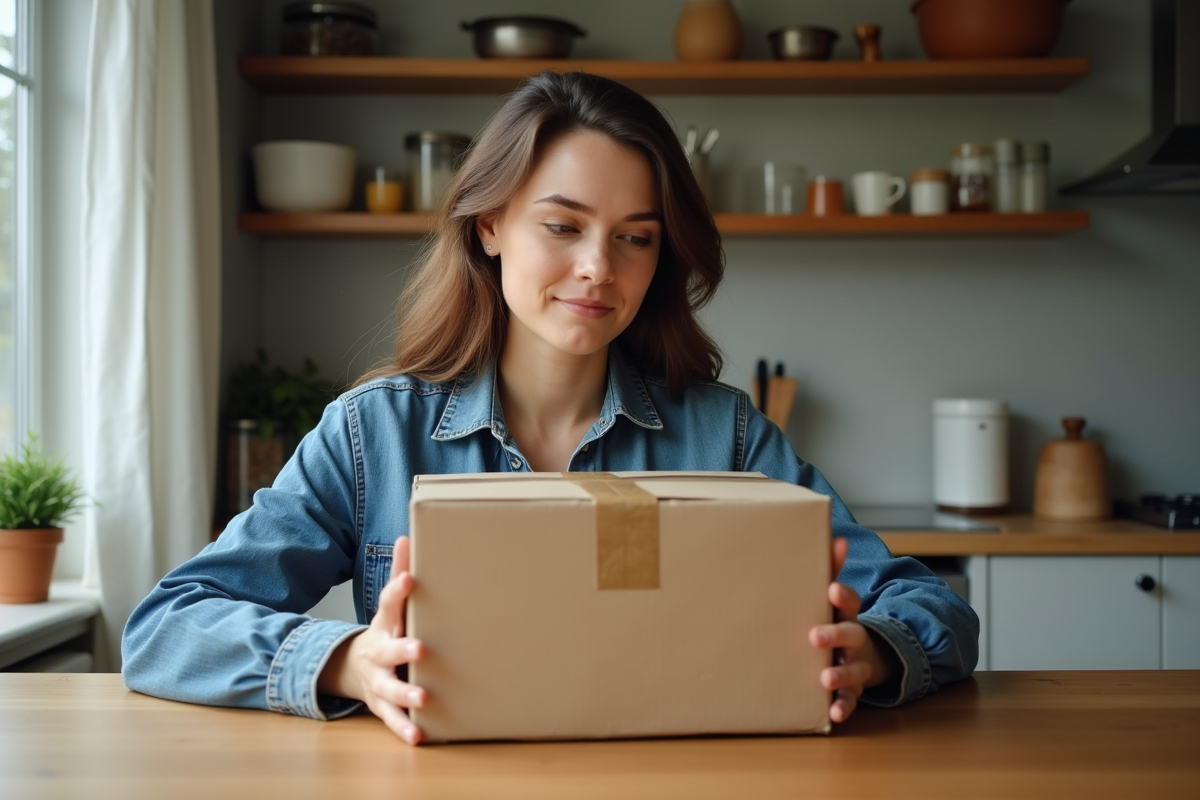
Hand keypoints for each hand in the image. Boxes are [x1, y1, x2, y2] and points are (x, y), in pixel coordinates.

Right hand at [317, 536, 426, 744]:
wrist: (355, 666)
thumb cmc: (387, 630)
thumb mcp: (392, 605)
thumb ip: (399, 574)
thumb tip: (406, 536)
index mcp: (385, 624)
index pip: (389, 603)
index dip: (398, 590)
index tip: (409, 579)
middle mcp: (379, 652)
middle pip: (388, 650)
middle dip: (403, 649)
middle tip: (420, 649)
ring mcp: (379, 679)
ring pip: (389, 688)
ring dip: (405, 694)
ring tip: (423, 699)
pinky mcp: (382, 704)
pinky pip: (391, 718)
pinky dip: (403, 729)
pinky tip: (418, 736)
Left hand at [808, 537, 897, 723]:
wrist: (869, 654)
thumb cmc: (839, 620)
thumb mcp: (835, 598)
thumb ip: (831, 569)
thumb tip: (836, 538)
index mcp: (848, 614)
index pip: (849, 601)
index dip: (842, 595)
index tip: (831, 589)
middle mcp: (855, 639)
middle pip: (851, 634)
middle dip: (835, 635)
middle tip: (815, 636)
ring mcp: (857, 665)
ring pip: (853, 669)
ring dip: (841, 674)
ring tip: (826, 678)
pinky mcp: (854, 689)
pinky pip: (851, 700)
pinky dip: (844, 707)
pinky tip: (834, 714)